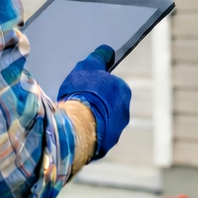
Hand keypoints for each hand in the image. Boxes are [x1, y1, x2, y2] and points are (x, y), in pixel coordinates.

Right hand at [57, 45, 130, 159]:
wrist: (77, 126)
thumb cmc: (83, 93)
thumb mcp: (88, 67)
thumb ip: (99, 57)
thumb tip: (108, 51)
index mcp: (123, 92)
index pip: (112, 84)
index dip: (96, 84)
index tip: (84, 85)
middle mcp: (124, 113)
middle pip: (108, 105)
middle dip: (95, 102)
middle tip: (77, 100)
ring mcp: (115, 132)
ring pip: (102, 122)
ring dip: (91, 119)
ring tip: (73, 116)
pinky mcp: (103, 147)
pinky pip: (94, 137)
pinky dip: (86, 132)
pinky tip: (73, 129)